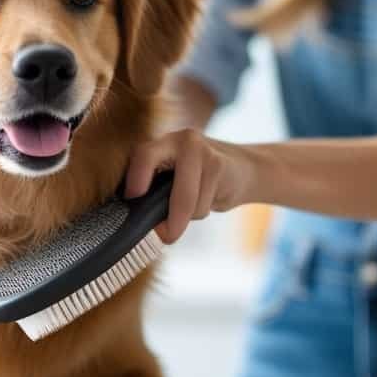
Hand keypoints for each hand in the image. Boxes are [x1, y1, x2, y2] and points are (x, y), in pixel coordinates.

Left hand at [124, 129, 253, 243]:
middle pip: (171, 188)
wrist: (243, 167)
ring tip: (195, 205)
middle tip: (166, 236)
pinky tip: (209, 199)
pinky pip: (203, 204)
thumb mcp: (173, 174)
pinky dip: (202, 212)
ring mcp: (203, 151)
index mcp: (162, 142)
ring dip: (189, 216)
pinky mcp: (220, 165)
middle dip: (171, 220)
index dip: (136, 179)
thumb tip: (140, 219)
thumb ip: (156, 188)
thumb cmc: (198, 178)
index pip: (144, 155)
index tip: (132, 199)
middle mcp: (182, 140)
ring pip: (188, 203)